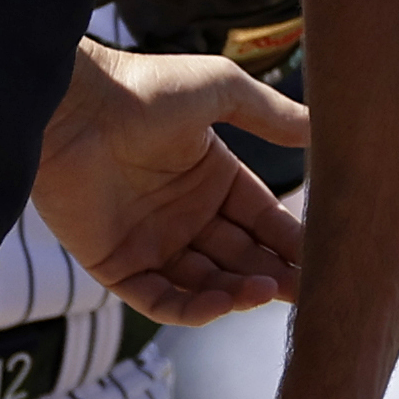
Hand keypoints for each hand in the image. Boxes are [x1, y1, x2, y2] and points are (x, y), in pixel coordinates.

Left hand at [33, 43, 306, 323]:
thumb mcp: (220, 90)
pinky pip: (159, 300)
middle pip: (239, 256)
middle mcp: (184, 213)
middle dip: (273, 273)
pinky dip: (191, 309)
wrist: (72, 106)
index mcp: (210, 176)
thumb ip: (271, 113)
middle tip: (308, 288)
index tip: (326, 257)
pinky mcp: (115, 266)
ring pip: (205, 283)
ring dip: (237, 292)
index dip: (291, 239)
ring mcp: (150, 242)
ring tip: (266, 290)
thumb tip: (323, 127)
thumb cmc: (145, 89)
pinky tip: (222, 303)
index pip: (261, 218)